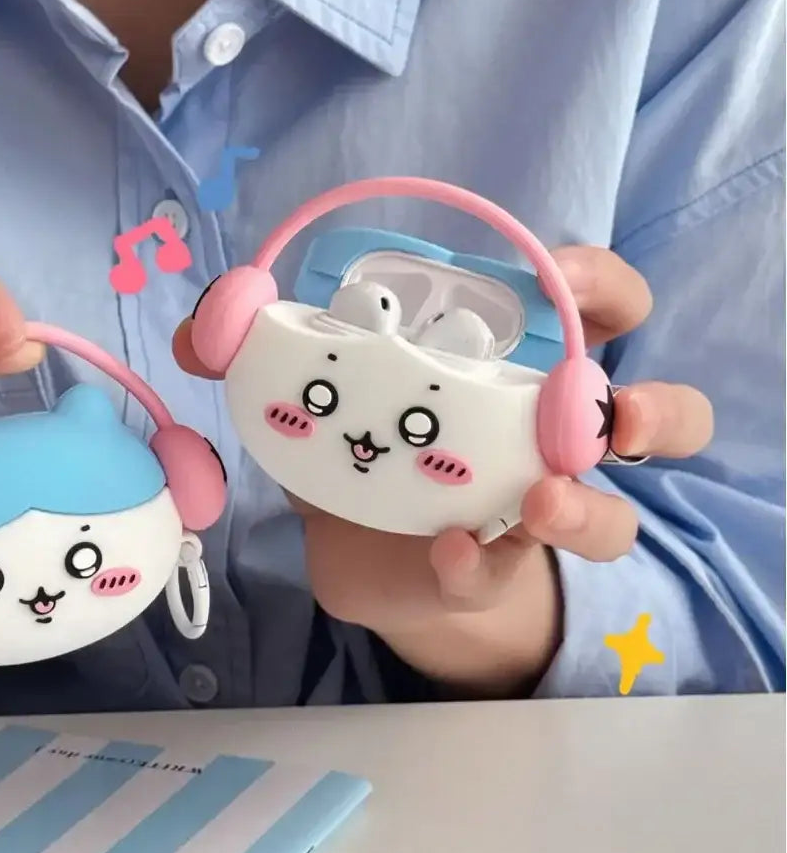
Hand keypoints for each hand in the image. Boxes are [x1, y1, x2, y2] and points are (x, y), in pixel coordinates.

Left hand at [174, 246, 713, 694]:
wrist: (366, 557)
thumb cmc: (362, 452)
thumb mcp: (317, 398)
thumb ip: (258, 356)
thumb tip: (196, 331)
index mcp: (517, 366)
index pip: (597, 308)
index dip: (603, 285)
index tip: (567, 280)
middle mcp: (546, 438)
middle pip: (654, 413)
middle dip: (655, 409)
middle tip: (610, 411)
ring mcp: (531, 512)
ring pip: (615, 513)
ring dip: (589, 507)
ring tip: (542, 500)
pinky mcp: (489, 571)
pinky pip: (504, 572)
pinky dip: (476, 564)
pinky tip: (442, 553)